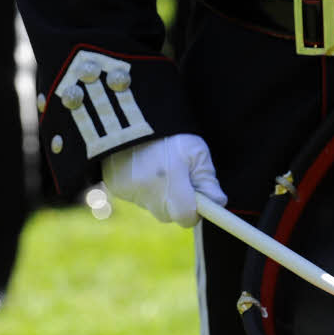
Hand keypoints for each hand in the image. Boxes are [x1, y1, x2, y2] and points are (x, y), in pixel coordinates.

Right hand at [101, 133, 227, 227]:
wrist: (133, 117)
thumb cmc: (172, 134)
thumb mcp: (197, 152)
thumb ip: (208, 180)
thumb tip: (218, 202)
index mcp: (171, 181)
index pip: (186, 217)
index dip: (195, 212)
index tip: (200, 202)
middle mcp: (148, 191)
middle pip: (169, 215)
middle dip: (178, 204)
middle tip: (181, 181)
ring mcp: (128, 191)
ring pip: (153, 206)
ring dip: (160, 196)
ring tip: (161, 170)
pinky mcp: (115, 187)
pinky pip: (136, 198)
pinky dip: (144, 189)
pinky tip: (145, 169)